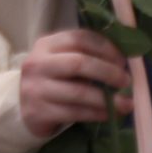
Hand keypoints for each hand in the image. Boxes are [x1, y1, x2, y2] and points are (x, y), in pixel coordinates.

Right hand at [16, 27, 130, 137]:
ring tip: (126, 103)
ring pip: (78, 92)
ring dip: (106, 98)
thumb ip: (87, 55)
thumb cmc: (55, 80)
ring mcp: (35, 89)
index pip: (79, 38)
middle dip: (108, 72)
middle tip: (126, 81)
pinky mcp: (37, 112)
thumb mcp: (65, 61)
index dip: (105, 48)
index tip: (123, 60)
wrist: (25, 109)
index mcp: (46, 44)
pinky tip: (110, 114)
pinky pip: (74, 112)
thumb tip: (125, 61)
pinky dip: (96, 113)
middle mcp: (37, 63)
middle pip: (79, 63)